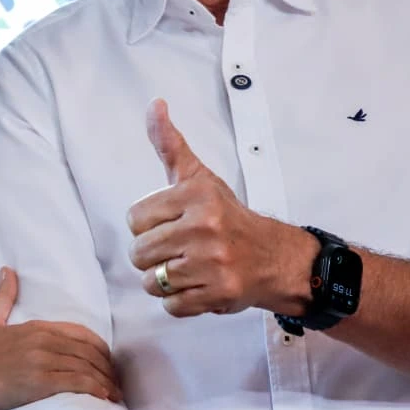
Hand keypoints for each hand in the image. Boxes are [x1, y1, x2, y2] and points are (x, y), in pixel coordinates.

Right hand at [0, 268, 120, 409]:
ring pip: (85, 367)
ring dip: (105, 381)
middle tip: (116, 382)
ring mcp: (42, 360)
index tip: (108, 362)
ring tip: (114, 394)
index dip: (100, 349)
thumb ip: (3, 297)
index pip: (81, 334)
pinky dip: (94, 388)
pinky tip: (103, 397)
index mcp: (37, 327)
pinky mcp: (39, 382)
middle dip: (107, 367)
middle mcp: (43, 340)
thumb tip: (7, 270)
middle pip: (88, 352)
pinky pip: (75, 382)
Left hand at [128, 99, 317, 317]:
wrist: (274, 257)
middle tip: (177, 248)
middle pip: (139, 252)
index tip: (169, 223)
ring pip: (152, 280)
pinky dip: (178, 300)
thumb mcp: (198, 177)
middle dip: (153, 254)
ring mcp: (212, 264)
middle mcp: (204, 228)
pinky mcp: (218, 294)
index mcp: (196, 197)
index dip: (147, 225)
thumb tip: (154, 105)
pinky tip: (196, 285)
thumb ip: (170, 144)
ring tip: (186, 267)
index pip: (135, 219)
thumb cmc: (228, 216)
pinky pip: (171, 304)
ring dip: (163, 279)